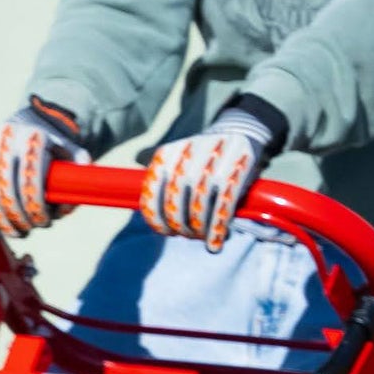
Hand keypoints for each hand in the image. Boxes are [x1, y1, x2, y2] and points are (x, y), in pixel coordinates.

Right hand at [0, 98, 88, 239]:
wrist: (22, 128)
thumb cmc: (49, 151)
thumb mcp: (70, 155)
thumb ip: (80, 175)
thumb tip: (68, 204)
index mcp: (32, 136)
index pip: (31, 178)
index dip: (36, 207)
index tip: (44, 222)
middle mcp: (4, 138)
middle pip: (6, 188)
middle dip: (17, 217)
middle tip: (28, 231)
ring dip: (0, 221)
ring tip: (13, 233)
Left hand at [139, 105, 280, 251]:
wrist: (241, 130)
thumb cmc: (203, 156)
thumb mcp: (177, 155)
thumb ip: (159, 169)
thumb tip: (132, 166)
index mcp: (169, 153)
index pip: (153, 190)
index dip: (156, 216)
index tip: (164, 230)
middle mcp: (188, 153)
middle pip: (175, 200)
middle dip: (178, 224)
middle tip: (184, 234)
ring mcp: (214, 159)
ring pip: (198, 204)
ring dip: (197, 228)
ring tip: (199, 236)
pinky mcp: (237, 167)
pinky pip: (223, 205)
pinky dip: (216, 228)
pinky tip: (214, 242)